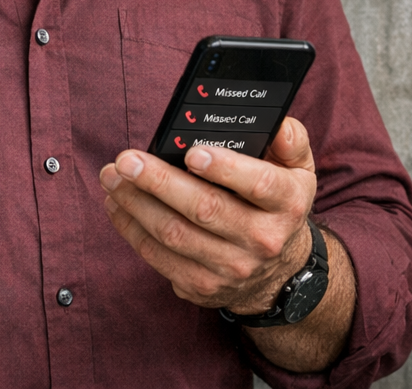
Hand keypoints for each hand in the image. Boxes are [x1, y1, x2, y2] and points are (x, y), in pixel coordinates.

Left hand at [99, 117, 316, 313]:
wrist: (279, 274)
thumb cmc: (278, 205)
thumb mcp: (299, 170)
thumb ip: (290, 141)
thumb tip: (276, 125)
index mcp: (287, 203)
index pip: (259, 185)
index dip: (226, 169)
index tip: (192, 152)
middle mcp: (262, 239)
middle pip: (205, 209)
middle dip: (160, 182)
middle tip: (128, 160)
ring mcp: (231, 268)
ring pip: (175, 234)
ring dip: (137, 204)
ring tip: (112, 177)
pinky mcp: (202, 286)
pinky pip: (159, 258)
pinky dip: (132, 229)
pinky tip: (117, 204)